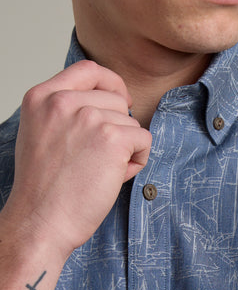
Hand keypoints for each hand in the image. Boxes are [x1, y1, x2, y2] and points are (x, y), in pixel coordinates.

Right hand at [2, 60, 151, 259]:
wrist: (41, 220)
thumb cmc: (44, 189)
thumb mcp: (41, 134)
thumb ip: (65, 114)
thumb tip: (108, 105)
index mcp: (42, 97)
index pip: (89, 70)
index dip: (112, 84)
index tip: (121, 102)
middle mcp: (63, 101)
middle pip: (115, 99)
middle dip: (118, 129)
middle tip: (100, 159)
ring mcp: (88, 117)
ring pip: (131, 121)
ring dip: (127, 147)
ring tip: (103, 171)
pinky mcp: (112, 138)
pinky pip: (144, 139)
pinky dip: (138, 160)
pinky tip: (116, 177)